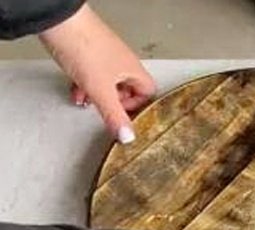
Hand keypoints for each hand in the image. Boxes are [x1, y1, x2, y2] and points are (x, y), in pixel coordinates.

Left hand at [39, 4, 155, 142]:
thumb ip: (114, 116)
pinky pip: (93, 73)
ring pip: (108, 82)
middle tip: (102, 109)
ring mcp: (106, 55)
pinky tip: (74, 88)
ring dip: (97, 94)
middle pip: (127, 89)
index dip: (137, 107)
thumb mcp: (101, 90)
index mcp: (133, 70)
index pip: (147, 93)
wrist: (59, 21)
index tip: (121, 115)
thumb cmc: (84, 49)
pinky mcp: (89, 51)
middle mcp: (123, 61)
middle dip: (113, 102)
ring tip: (83, 100)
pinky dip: (85, 83)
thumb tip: (128, 137)